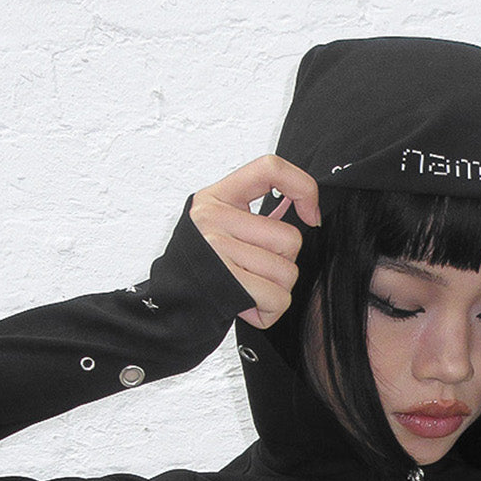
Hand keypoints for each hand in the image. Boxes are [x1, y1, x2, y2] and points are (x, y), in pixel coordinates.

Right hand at [189, 155, 321, 328]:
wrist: (169, 307)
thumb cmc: (201, 269)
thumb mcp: (218, 227)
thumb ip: (253, 215)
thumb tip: (305, 211)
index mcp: (216, 197)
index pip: (270, 168)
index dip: (302, 188)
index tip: (311, 214)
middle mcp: (213, 219)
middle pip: (290, 238)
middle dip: (283, 263)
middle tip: (254, 272)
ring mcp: (218, 250)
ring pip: (288, 272)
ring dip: (276, 290)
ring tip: (248, 290)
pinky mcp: (226, 283)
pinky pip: (278, 298)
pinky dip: (269, 311)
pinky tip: (248, 306)